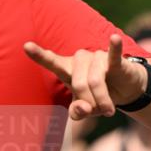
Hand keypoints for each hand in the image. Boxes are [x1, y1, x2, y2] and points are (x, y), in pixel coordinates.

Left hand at [24, 35, 147, 120]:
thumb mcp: (86, 109)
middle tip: (97, 112)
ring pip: (96, 82)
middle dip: (90, 104)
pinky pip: (113, 55)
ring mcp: (96, 57)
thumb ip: (78, 111)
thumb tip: (84, 108)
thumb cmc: (98, 96)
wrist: (124, 89)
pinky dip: (114, 48)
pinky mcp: (113, 59)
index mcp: (67, 69)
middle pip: (79, 85)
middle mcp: (79, 59)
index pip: (51, 62)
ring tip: (109, 111)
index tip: (27, 46)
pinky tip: (114, 39)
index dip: (39, 55)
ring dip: (103, 101)